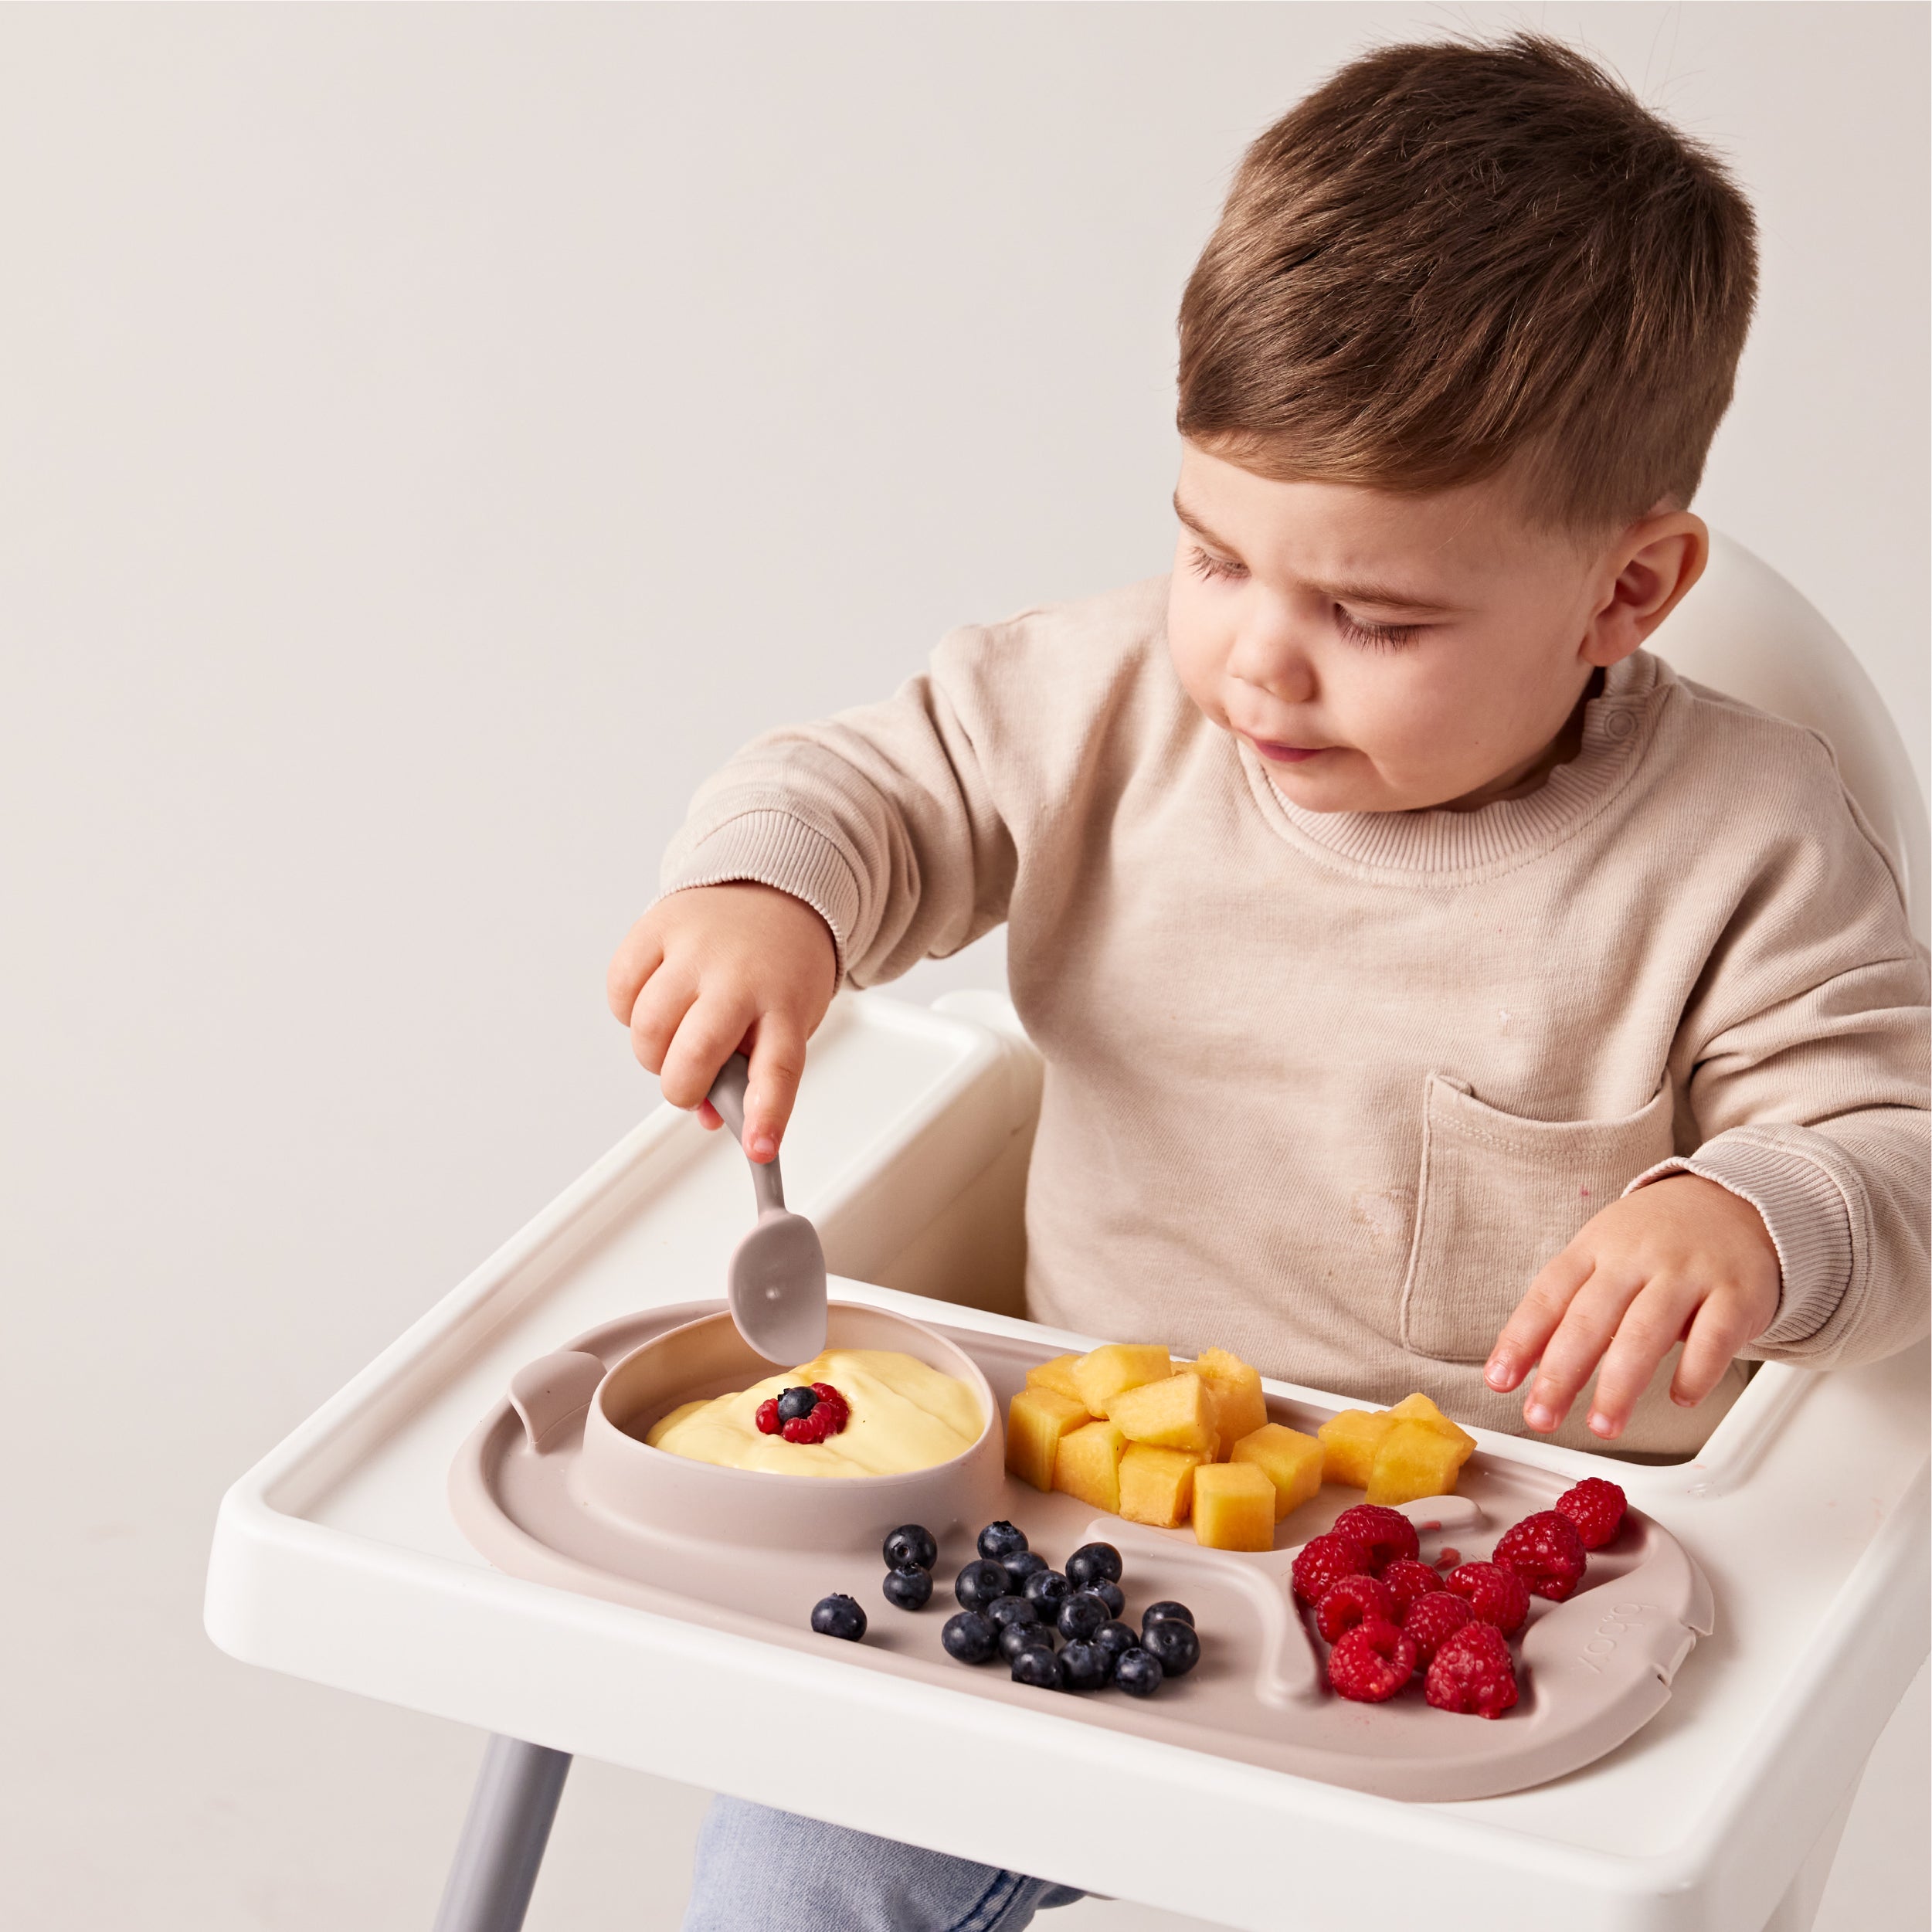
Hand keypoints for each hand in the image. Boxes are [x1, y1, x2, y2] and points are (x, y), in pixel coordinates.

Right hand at [606, 883, 837, 1161]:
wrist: (776, 887)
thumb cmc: (780, 967)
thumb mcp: (786, 1019)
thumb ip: (751, 1070)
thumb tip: (709, 1116)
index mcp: (784, 1005)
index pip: (777, 1070)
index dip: (765, 1116)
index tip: (759, 1150)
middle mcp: (740, 976)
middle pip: (693, 1055)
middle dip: (681, 1089)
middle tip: (688, 1085)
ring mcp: (697, 949)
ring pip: (647, 1029)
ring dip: (651, 1053)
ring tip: (672, 1039)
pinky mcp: (659, 927)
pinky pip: (621, 990)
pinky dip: (628, 1011)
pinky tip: (655, 1002)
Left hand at [1483, 1175, 1779, 1439]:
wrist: (1735, 1201)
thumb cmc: (1655, 1240)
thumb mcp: (1604, 1254)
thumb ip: (1569, 1304)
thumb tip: (1522, 1361)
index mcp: (1595, 1248)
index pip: (1548, 1296)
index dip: (1520, 1339)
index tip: (1498, 1379)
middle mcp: (1637, 1258)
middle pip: (1591, 1319)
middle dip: (1561, 1374)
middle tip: (1541, 1416)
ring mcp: (1687, 1273)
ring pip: (1646, 1332)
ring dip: (1620, 1385)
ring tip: (1602, 1424)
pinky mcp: (1735, 1293)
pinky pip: (1713, 1338)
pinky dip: (1694, 1373)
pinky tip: (1678, 1398)